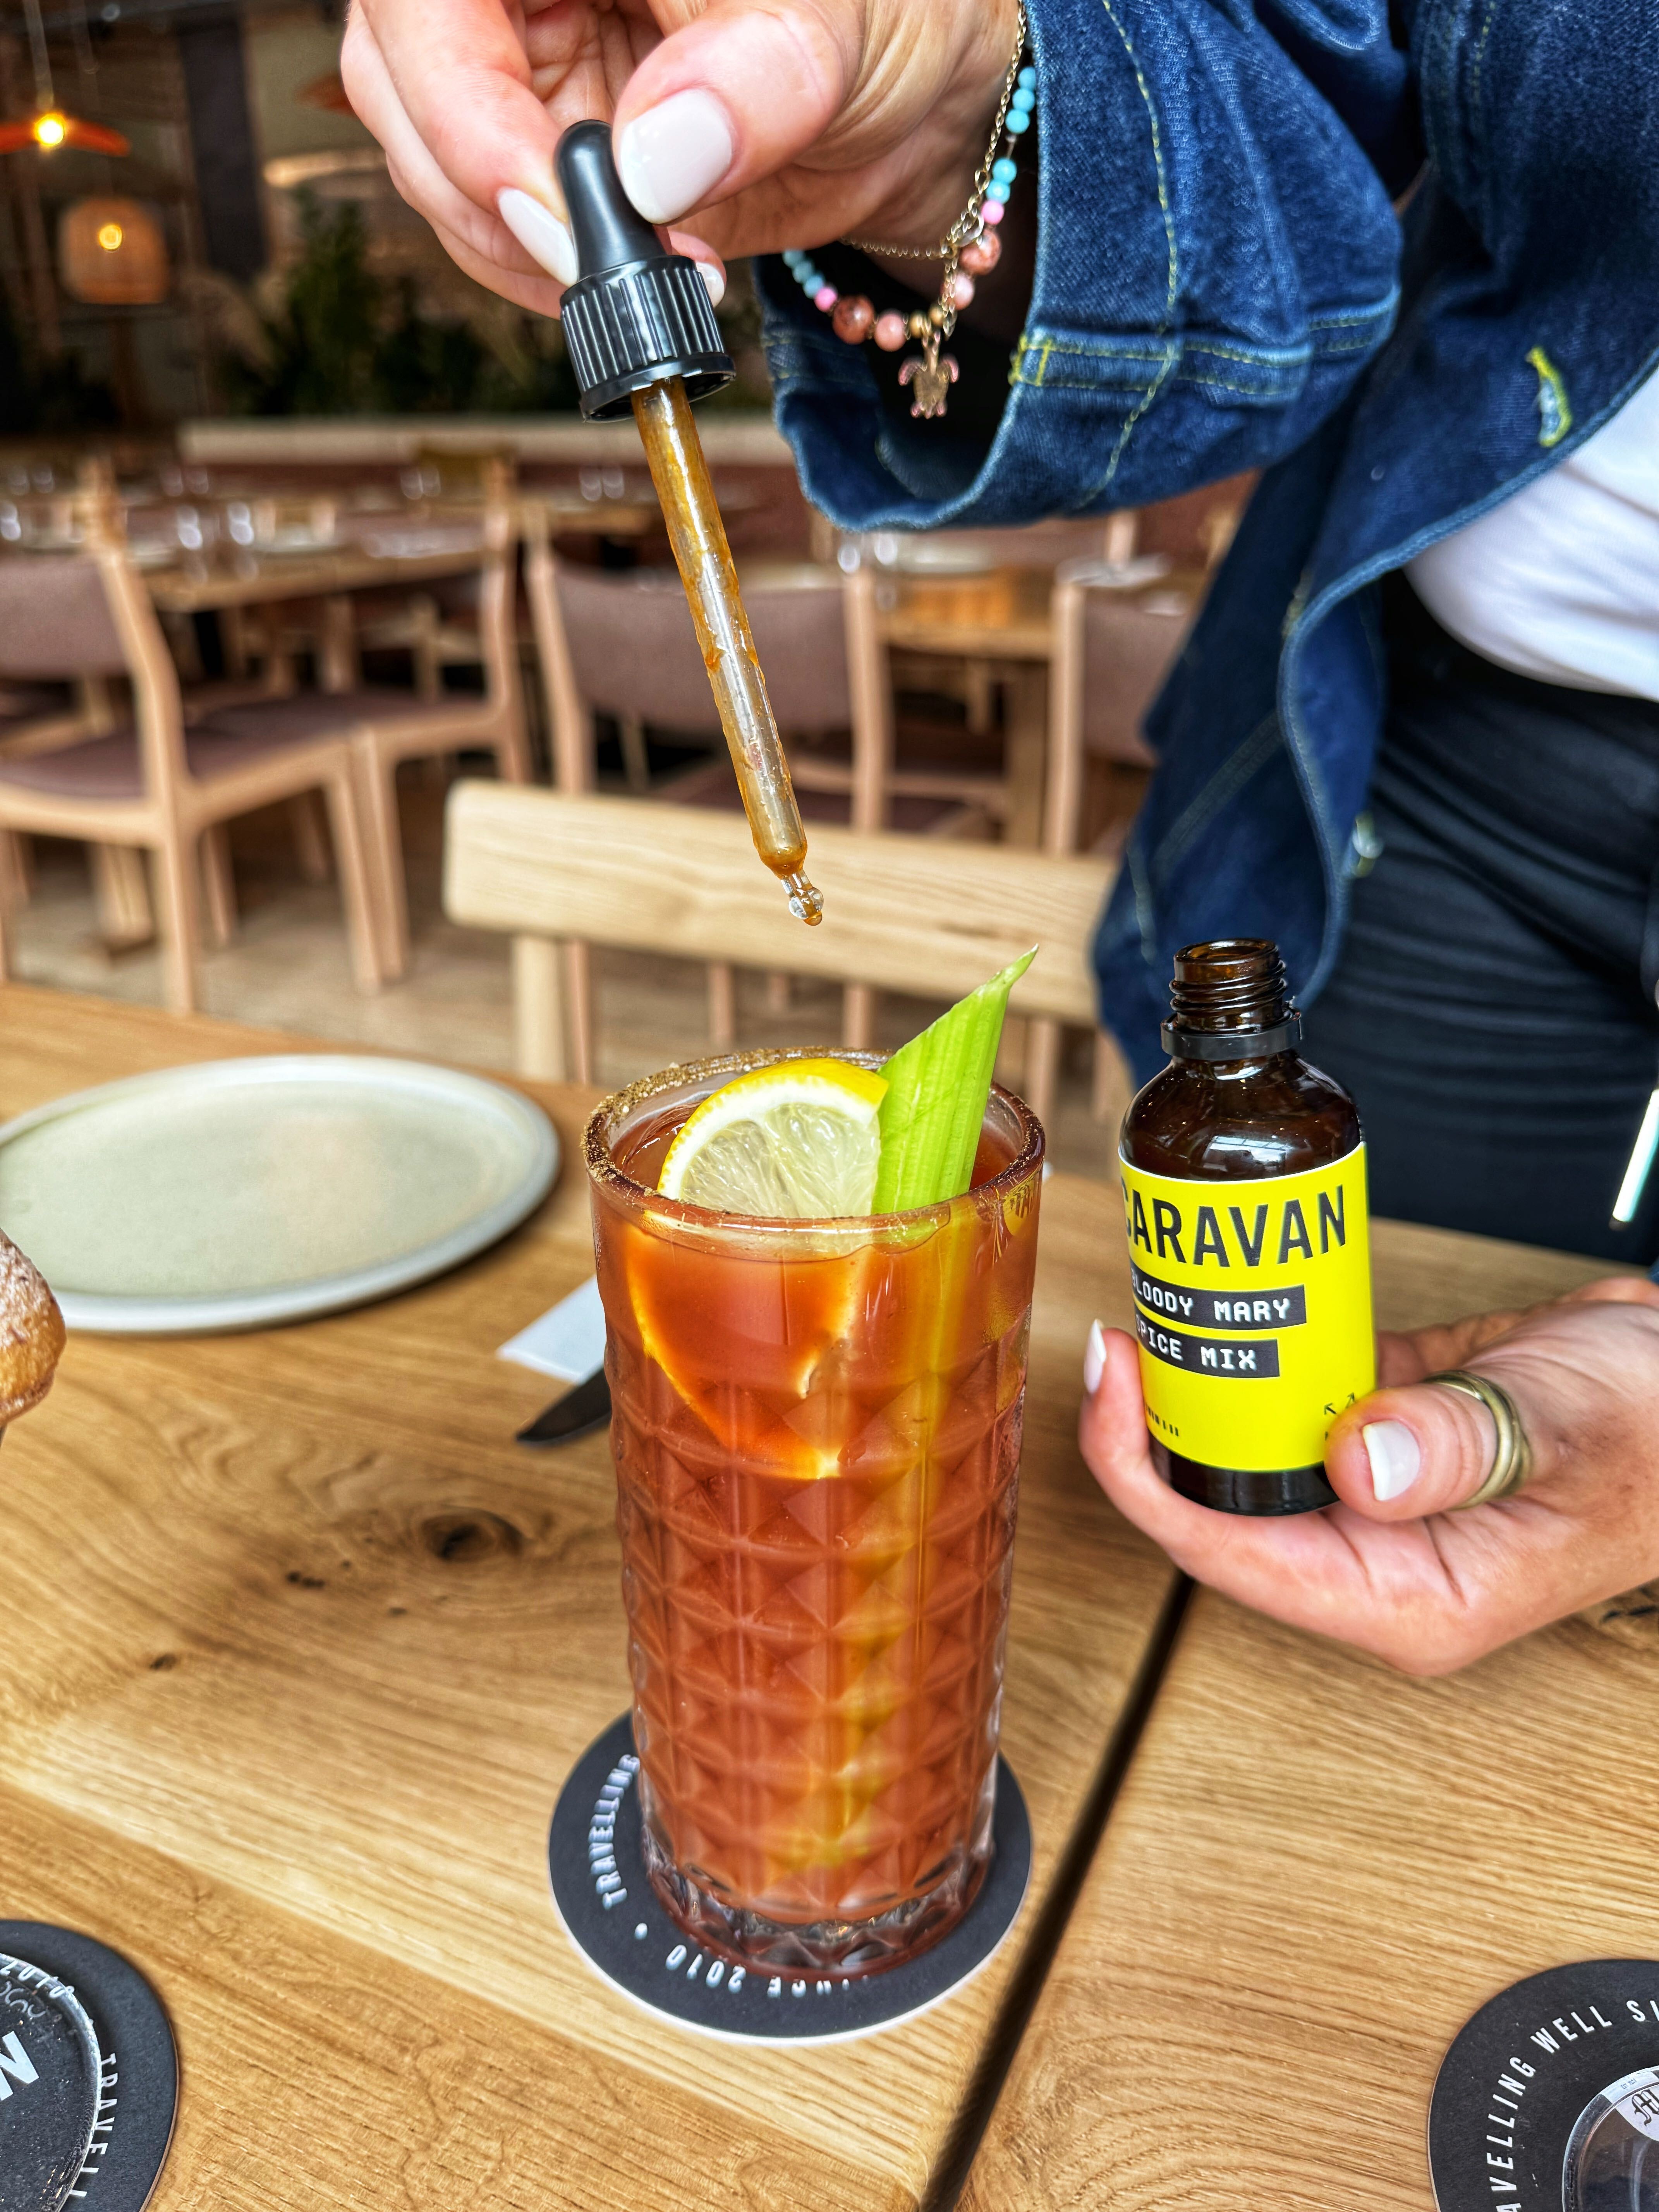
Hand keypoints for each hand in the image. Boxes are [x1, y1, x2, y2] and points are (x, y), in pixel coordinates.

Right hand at [341, 0, 1019, 313]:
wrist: (906, 88)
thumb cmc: (879, 11)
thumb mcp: (840, 23)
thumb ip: (756, 79)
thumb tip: (658, 161)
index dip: (457, 100)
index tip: (547, 203)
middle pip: (398, 76)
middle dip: (481, 191)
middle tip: (593, 266)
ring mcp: (519, 65)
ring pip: (429, 160)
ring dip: (518, 249)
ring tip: (649, 276)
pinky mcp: (542, 152)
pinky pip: (492, 225)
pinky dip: (549, 275)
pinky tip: (637, 284)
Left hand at [1081, 1276, 1658, 1674]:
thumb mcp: (1565, 1432)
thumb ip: (1456, 1448)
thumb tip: (1354, 1461)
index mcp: (1408, 1599)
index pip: (1233, 1556)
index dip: (1148, 1479)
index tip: (1114, 1388)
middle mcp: (1378, 1559)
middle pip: (1222, 1505)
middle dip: (1162, 1426)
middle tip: (1130, 1331)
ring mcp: (1376, 1496)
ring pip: (1251, 1451)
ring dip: (1205, 1386)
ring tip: (1163, 1306)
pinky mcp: (1382, 1433)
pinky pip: (1295, 1402)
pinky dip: (1260, 1356)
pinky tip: (1231, 1303)